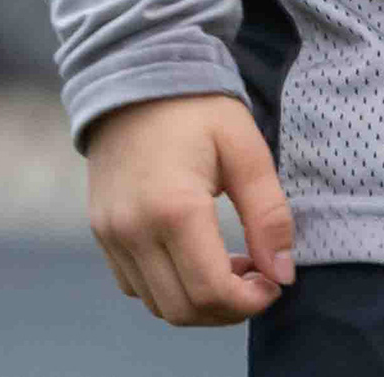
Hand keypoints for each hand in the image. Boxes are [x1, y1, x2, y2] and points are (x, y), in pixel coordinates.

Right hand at [82, 91, 297, 326]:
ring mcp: (111, 233)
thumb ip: (269, 215)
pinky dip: (168, 288)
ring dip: (199, 301)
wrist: (130, 73)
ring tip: (226, 265)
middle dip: (229, 308)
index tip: (273, 281)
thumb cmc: (195, 107)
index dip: (251, 302)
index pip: (213, 292)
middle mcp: (133, 229)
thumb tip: (282, 275)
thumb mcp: (245, 149)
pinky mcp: (101, 231)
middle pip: (185, 310)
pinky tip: (192, 258)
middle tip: (255, 275)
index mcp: (174, 208)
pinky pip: (134, 286)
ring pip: (158, 305)